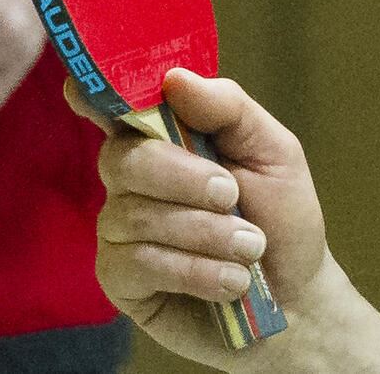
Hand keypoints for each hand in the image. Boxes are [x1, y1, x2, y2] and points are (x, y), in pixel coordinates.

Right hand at [68, 69, 330, 369]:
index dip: (91, 94)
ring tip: (250, 249)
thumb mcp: (273, 152)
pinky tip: (229, 282)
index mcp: (160, 137)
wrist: (297, 300)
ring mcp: (118, 229)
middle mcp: (129, 178)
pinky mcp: (119, 278)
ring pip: (137, 216)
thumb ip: (227, 108)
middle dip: (185, 178)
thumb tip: (174, 80)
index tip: (82, 88)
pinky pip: (139, 263)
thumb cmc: (281, 218)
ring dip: (206, 233)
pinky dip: (194, 271)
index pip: (109, 106)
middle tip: (232, 195)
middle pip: (124, 159)